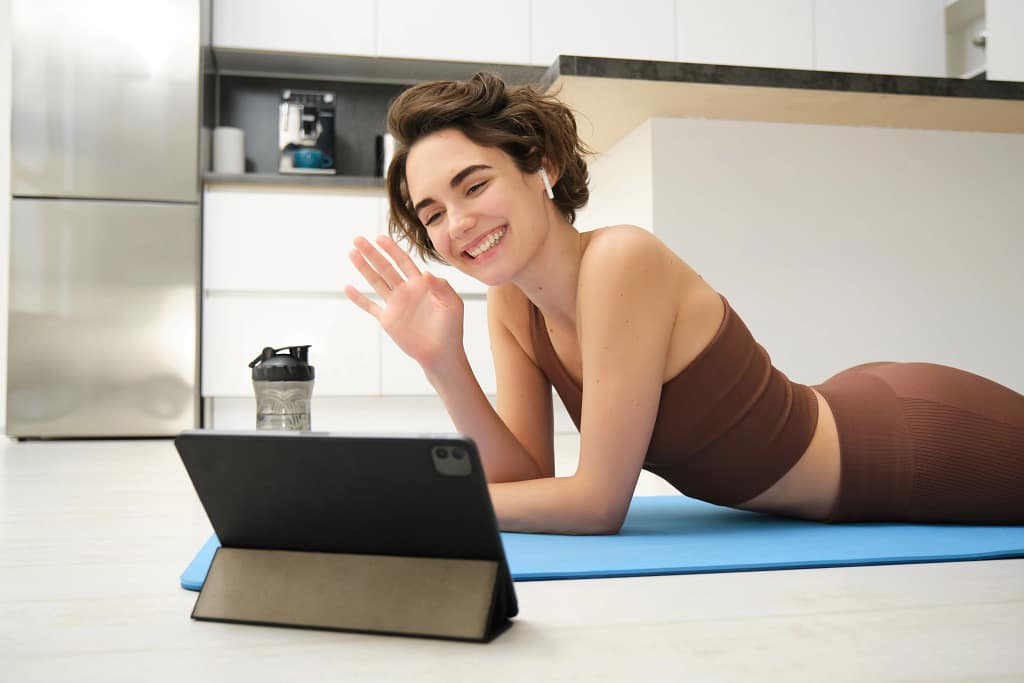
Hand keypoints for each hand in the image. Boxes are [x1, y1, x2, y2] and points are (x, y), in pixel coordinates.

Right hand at [344, 235, 464, 370]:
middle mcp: (406, 291)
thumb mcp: (453, 304)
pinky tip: (348, 288)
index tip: (380, 238)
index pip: (404, 262)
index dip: (392, 250)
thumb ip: (442, 287)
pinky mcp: (388, 320)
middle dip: (372, 253)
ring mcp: (395, 305)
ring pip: (376, 282)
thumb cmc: (451, 329)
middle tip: (358, 240)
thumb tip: (426, 274)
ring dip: (364, 268)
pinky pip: (370, 307)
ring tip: (352, 253)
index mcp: (421, 285)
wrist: (441, 354)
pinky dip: (359, 298)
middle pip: (385, 268)